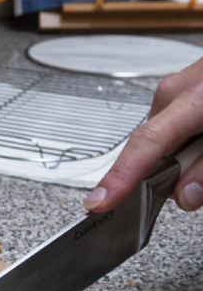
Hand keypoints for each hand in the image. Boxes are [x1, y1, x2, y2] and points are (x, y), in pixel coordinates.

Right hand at [83, 56, 202, 212]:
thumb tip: (186, 195)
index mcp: (192, 99)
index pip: (145, 146)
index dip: (120, 178)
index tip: (98, 202)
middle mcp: (173, 92)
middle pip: (155, 151)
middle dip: (176, 172)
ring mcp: (175, 88)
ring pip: (167, 142)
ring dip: (189, 155)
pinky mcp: (181, 90)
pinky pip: (174, 128)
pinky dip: (190, 141)